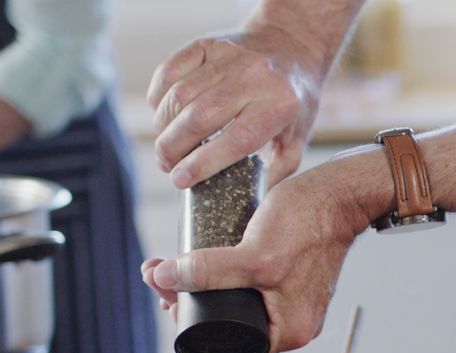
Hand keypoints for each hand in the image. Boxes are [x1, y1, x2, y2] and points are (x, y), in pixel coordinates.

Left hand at [142, 149, 390, 352]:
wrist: (339, 194)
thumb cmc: (309, 224)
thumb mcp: (255, 256)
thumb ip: (209, 271)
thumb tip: (163, 278)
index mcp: (289, 331)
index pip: (225, 343)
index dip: (188, 323)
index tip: (166, 295)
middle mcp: (292, 321)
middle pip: (225, 322)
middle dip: (186, 298)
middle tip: (159, 275)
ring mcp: (291, 298)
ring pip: (233, 300)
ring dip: (198, 282)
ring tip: (169, 264)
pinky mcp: (288, 275)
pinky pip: (246, 283)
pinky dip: (220, 271)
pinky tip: (197, 256)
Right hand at [148, 24, 321, 188]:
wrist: (292, 45)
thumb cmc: (292, 100)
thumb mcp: (296, 138)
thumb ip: (276, 172)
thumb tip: (251, 206)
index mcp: (280, 105)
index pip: (235, 140)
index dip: (203, 164)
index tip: (180, 180)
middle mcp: (254, 77)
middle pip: (199, 118)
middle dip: (173, 148)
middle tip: (166, 166)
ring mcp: (229, 56)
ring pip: (179, 95)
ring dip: (163, 126)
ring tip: (165, 146)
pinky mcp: (207, 43)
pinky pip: (169, 71)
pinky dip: (158, 96)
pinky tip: (163, 115)